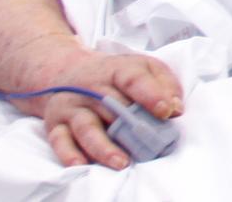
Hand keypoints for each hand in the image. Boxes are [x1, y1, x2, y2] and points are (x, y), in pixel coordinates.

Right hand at [20, 50, 182, 170]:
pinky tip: (81, 164)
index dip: (151, 94)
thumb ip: (165, 84)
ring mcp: (70, 106)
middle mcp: (90, 87)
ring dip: (104, 146)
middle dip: (131, 126)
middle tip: (151, 144)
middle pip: (110, 105)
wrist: (68, 71)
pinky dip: (69, 153)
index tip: (166, 111)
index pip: (133, 78)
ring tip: (122, 161)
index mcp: (116, 69)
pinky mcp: (55, 124)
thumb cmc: (116, 74)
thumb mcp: (144, 67)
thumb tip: (176, 109)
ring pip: (86, 127)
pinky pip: (59, 141)